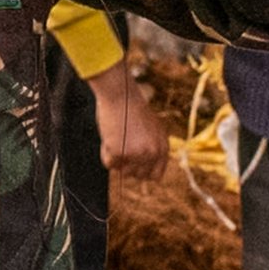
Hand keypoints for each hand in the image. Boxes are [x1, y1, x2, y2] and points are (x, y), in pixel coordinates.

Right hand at [88, 61, 168, 177]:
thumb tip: (152, 173)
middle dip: (128, 165)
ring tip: (116, 137)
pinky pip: (109, 164)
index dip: (143, 171)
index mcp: (162, 148)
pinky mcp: (119, 152)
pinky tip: (108, 136)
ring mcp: (136, 154)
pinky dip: (105, 153)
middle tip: (122, 145)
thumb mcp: (153, 128)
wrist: (120, 94)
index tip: (134, 164)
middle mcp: (152, 153)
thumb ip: (154, 148)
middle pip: (137, 176)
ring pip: (122, 171)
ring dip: (116, 158)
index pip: (155, 176)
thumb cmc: (133, 108)